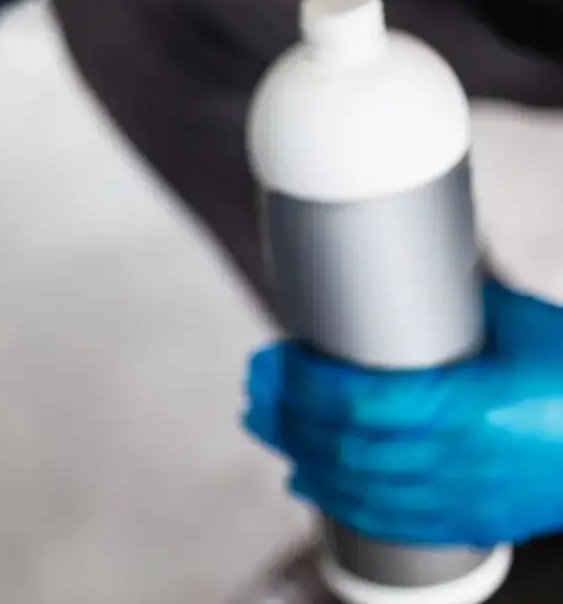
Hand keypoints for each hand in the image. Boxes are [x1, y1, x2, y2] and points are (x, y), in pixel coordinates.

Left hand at [245, 281, 562, 546]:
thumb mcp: (524, 326)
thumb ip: (459, 301)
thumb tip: (407, 259)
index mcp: (472, 407)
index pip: (362, 403)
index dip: (306, 384)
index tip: (273, 358)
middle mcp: (461, 459)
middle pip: (346, 446)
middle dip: (289, 415)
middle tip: (255, 385)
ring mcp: (464, 497)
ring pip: (358, 485)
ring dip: (299, 453)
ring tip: (264, 422)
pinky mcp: (469, 521)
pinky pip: (388, 520)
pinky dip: (336, 500)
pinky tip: (304, 480)